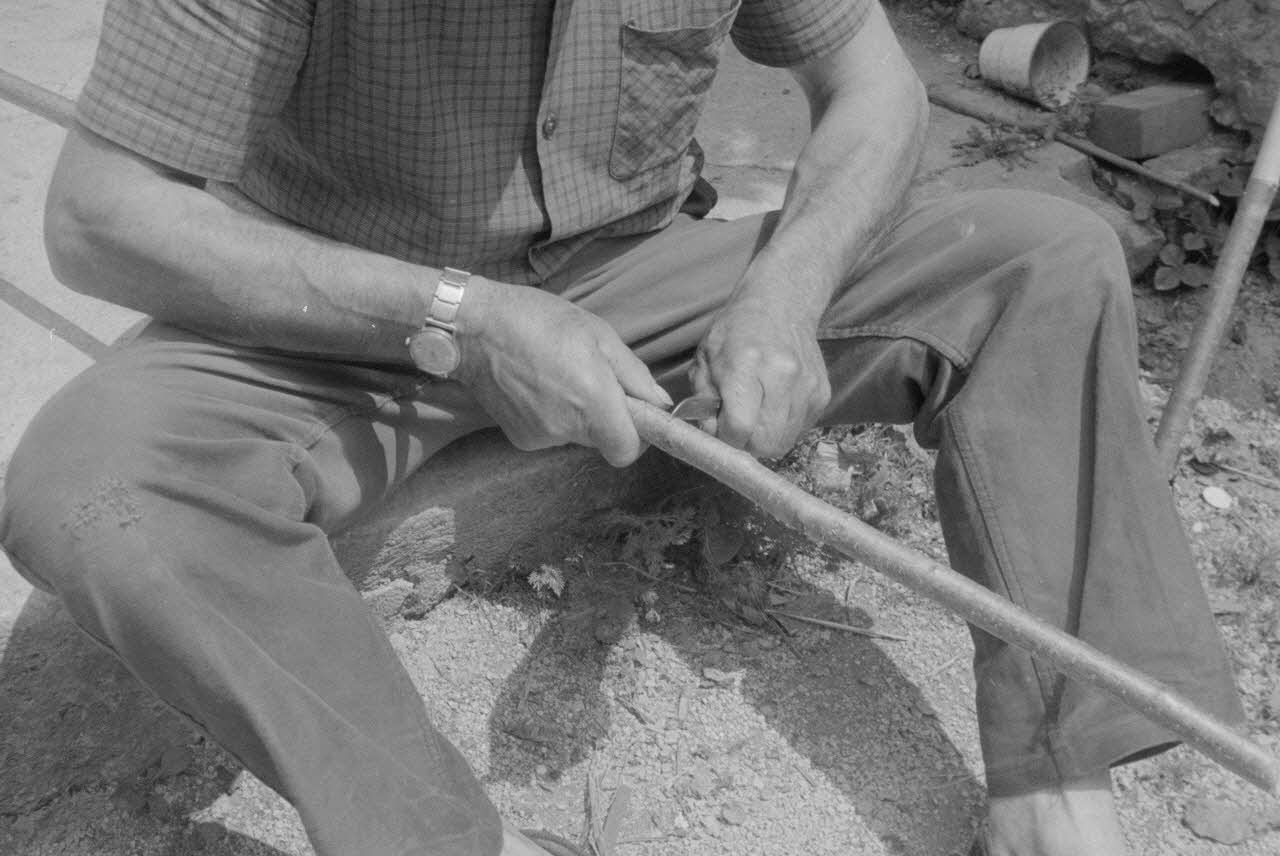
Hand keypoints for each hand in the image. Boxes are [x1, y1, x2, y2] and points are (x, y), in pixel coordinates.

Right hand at [450, 279, 670, 466]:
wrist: (472, 327)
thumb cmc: (537, 320)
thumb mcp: (597, 334)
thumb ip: (634, 374)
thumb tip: (660, 404)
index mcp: (593, 401)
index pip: (628, 450)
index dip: (636, 434)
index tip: (631, 411)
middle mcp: (568, 428)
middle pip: (604, 440)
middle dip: (605, 416)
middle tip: (590, 377)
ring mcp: (541, 437)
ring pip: (577, 435)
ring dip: (577, 414)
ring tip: (557, 374)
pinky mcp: (520, 439)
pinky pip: (551, 433)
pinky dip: (551, 415)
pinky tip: (536, 385)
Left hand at [691, 293, 830, 457]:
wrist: (781, 307)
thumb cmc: (736, 333)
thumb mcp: (705, 359)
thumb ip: (703, 400)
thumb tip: (712, 433)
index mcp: (746, 364)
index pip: (739, 426)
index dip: (725, 436)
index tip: (721, 425)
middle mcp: (782, 376)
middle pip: (765, 442)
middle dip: (746, 443)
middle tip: (737, 424)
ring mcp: (807, 386)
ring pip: (784, 441)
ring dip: (765, 437)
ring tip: (755, 411)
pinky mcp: (823, 394)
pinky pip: (799, 430)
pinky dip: (782, 427)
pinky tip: (773, 404)